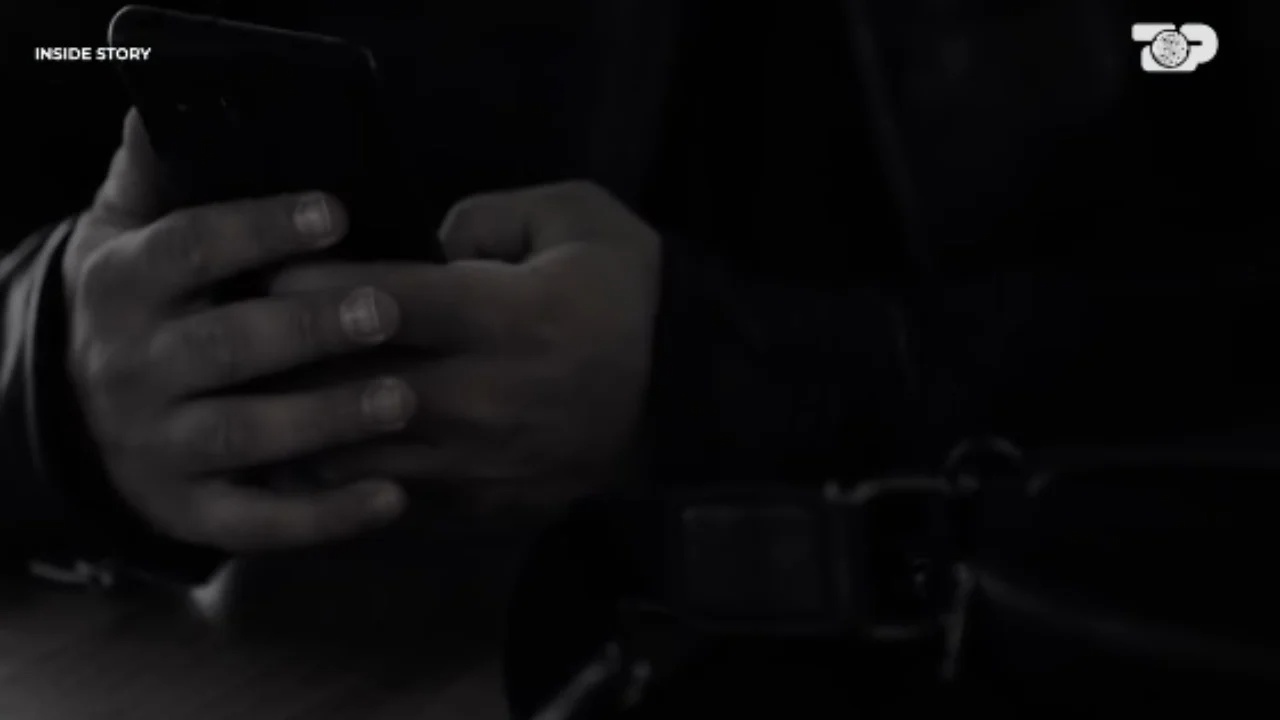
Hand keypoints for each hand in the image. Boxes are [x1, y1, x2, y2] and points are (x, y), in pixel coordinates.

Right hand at [63, 110, 414, 550]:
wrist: (77, 411)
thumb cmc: (140, 302)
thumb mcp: (126, 231)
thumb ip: (156, 174)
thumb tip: (169, 108)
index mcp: (123, 286)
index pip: (189, 250)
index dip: (260, 230)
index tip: (335, 213)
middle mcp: (133, 369)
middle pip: (223, 348)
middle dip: (306, 330)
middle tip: (385, 311)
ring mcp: (158, 448)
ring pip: (244, 436)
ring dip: (325, 420)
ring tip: (402, 398)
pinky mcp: (187, 511)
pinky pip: (256, 523)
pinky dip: (323, 518)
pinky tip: (393, 499)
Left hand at [271, 181, 660, 507]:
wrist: (685, 398)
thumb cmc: (627, 297)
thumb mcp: (577, 217)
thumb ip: (491, 215)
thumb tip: (430, 242)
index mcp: (501, 317)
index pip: (380, 301)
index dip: (310, 285)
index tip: (264, 274)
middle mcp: (478, 395)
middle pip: (347, 387)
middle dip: (283, 366)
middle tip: (240, 343)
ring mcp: (476, 460)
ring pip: (355, 455)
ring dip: (302, 430)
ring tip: (260, 403)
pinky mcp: (480, 504)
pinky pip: (392, 496)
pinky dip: (348, 477)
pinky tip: (317, 453)